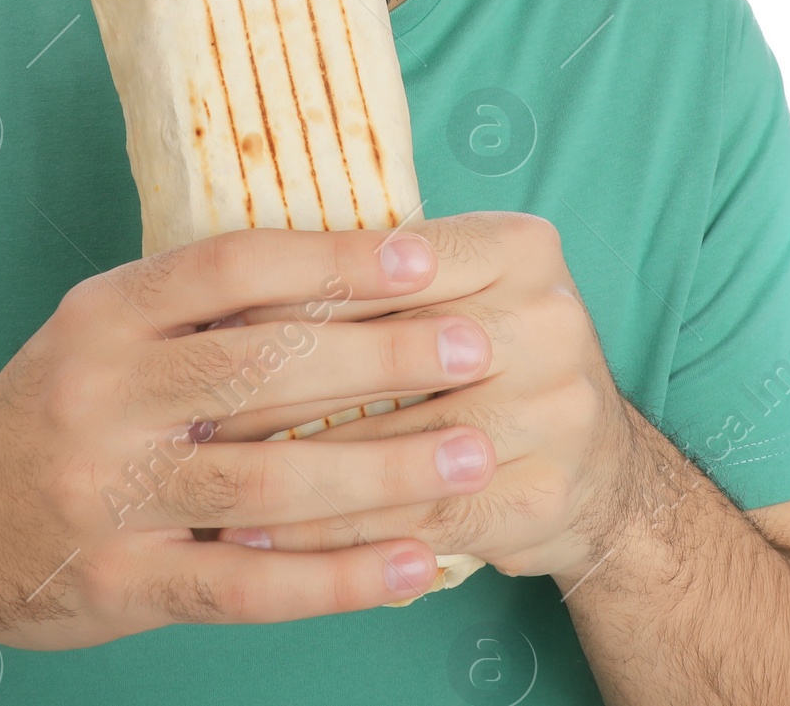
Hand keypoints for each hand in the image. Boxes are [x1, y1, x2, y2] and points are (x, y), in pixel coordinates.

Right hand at [0, 227, 499, 651]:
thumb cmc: (46, 411)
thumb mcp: (96, 331)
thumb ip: (193, 308)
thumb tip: (336, 273)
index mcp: (104, 314)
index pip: (231, 268)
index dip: (332, 259)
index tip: (421, 260)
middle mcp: (103, 393)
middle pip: (265, 367)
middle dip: (385, 357)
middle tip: (479, 349)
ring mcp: (111, 495)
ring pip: (270, 483)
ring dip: (384, 472)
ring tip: (472, 457)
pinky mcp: (123, 584)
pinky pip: (249, 586)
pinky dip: (340, 578)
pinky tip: (413, 563)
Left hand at [215, 212, 644, 581]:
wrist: (598, 466)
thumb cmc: (483, 358)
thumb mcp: (451, 290)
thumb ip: (373, 278)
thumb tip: (229, 287)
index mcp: (520, 248)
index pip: (387, 265)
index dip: (295, 295)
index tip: (211, 323)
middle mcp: (550, 321)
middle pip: (387, 354)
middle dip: (278, 384)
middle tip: (191, 405)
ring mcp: (557, 412)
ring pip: (390, 444)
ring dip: (288, 470)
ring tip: (205, 479)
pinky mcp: (543, 497)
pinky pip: (411, 518)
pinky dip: (330, 535)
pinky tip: (260, 541)